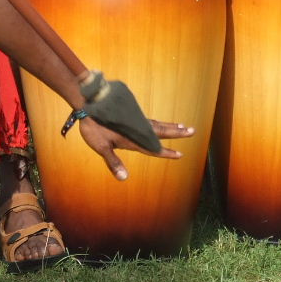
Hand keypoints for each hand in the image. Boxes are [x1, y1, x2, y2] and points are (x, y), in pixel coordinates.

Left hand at [78, 116, 194, 180]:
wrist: (88, 102)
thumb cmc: (93, 127)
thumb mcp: (101, 147)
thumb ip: (113, 162)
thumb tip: (124, 179)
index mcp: (133, 138)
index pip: (153, 148)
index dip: (166, 152)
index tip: (180, 154)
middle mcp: (137, 128)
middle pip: (161, 131)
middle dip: (177, 133)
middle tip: (192, 131)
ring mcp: (135, 120)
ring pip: (157, 124)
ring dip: (170, 126)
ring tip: (183, 127)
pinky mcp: (130, 113)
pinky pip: (150, 120)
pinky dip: (160, 122)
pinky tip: (161, 124)